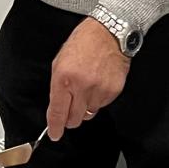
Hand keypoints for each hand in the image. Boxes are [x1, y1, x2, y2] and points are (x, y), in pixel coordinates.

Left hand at [46, 18, 129, 138]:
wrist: (109, 33)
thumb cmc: (83, 43)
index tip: (55, 134)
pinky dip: (98, 99)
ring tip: (87, 87)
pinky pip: (102, 105)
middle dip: (70, 118)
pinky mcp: (113, 91)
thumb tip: (57, 109)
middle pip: (74, 120)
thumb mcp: (60, 62)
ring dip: (85, 106)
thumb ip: (57, 87)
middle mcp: (81, 86)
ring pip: (89, 113)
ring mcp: (99, 89)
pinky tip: (98, 83)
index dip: (55, 127)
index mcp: (64, 78)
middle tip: (71, 107)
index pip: (57, 112)